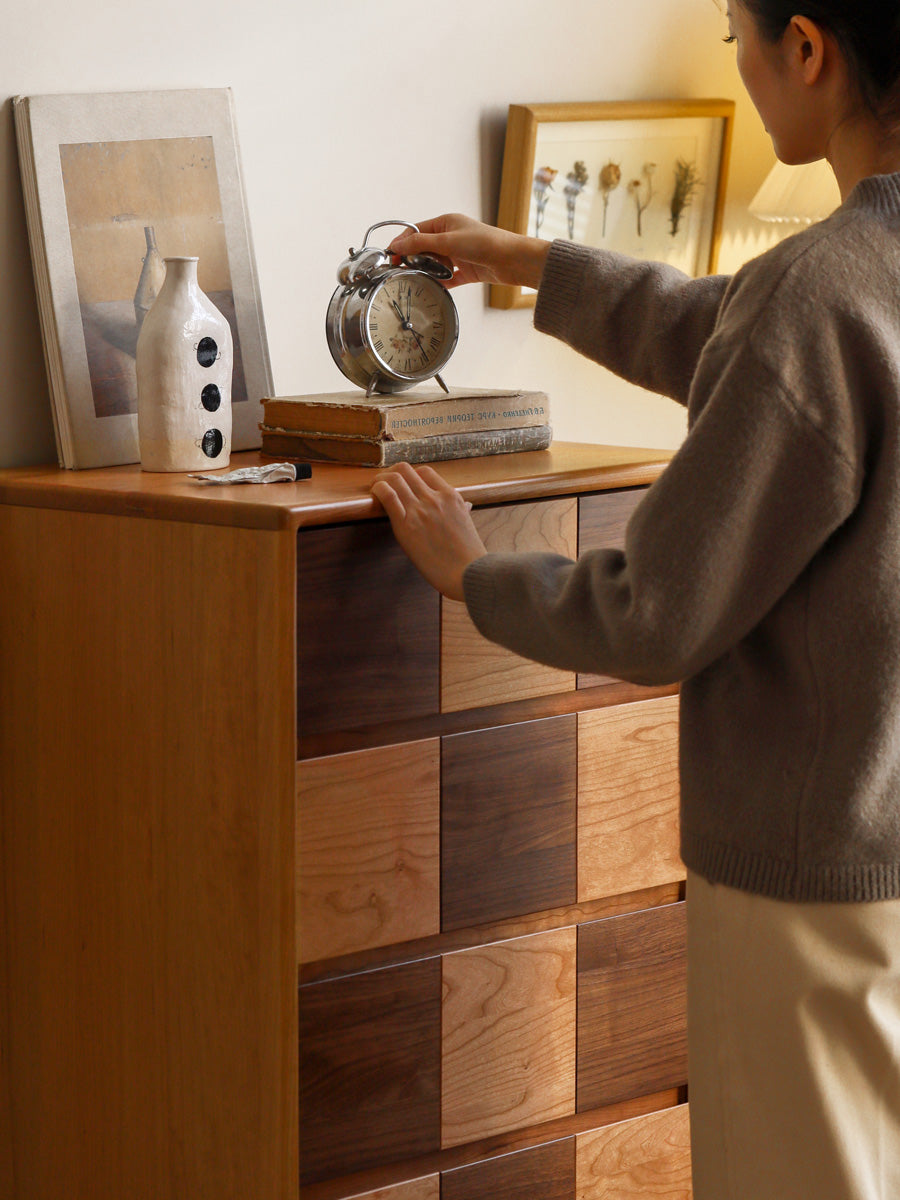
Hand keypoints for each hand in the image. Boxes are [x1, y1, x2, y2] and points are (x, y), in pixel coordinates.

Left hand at [370, 462, 486, 600]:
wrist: (468, 573)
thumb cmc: (469, 556)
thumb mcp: (468, 525)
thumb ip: (463, 511)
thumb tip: (467, 506)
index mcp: (451, 496)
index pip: (425, 472)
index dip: (409, 475)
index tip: (402, 485)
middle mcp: (434, 498)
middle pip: (406, 470)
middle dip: (390, 473)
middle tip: (383, 484)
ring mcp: (420, 510)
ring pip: (395, 478)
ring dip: (380, 480)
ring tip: (374, 488)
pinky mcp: (406, 525)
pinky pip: (388, 496)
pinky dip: (378, 490)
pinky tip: (373, 494)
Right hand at [388, 213, 549, 290]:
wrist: (512, 260)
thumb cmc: (485, 244)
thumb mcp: (448, 240)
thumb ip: (420, 244)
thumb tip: (397, 245)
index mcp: (446, 222)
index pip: (415, 231)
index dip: (402, 243)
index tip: (391, 257)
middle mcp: (451, 236)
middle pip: (423, 248)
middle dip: (413, 259)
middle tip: (402, 271)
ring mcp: (458, 254)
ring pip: (434, 263)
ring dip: (427, 271)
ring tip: (418, 278)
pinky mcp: (465, 271)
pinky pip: (447, 277)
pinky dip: (440, 281)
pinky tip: (433, 286)